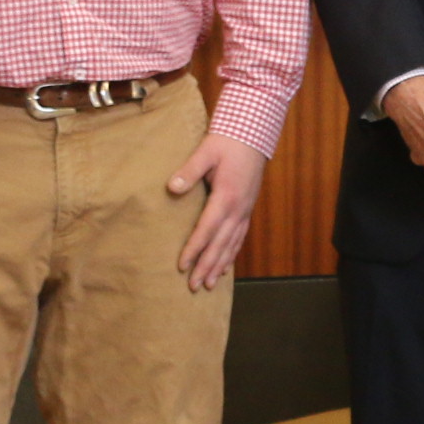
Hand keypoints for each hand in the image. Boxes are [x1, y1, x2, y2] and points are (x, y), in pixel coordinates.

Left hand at [168, 134, 267, 291]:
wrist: (252, 136)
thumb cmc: (227, 143)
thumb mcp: (205, 151)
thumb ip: (189, 171)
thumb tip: (171, 187)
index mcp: (226, 197)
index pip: (207, 229)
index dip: (194, 249)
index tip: (182, 266)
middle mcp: (238, 209)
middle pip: (220, 244)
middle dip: (207, 266)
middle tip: (194, 286)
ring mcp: (245, 211)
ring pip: (232, 245)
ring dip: (220, 266)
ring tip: (209, 284)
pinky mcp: (247, 210)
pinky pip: (239, 238)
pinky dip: (231, 254)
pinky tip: (225, 266)